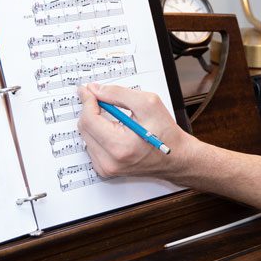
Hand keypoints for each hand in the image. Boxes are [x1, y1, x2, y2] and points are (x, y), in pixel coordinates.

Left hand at [77, 83, 193, 178]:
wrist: (176, 157)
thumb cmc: (166, 133)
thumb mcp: (148, 104)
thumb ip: (118, 94)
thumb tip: (95, 90)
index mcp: (120, 146)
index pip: (89, 119)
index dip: (87, 100)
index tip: (87, 90)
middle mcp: (110, 161)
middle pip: (84, 128)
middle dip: (90, 110)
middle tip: (101, 99)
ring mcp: (107, 168)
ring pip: (86, 137)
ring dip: (94, 122)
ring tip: (114, 118)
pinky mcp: (106, 170)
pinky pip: (91, 146)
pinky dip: (97, 134)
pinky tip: (112, 131)